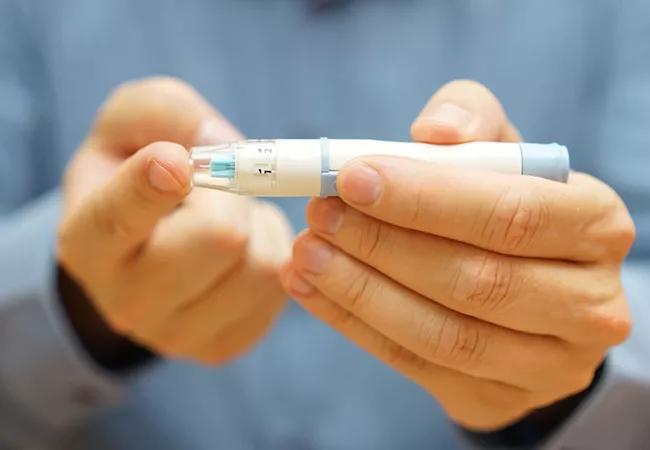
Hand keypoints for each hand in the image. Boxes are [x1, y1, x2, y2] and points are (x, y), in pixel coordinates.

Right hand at [58, 77, 291, 364]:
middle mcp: (125, 300)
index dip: (151, 188)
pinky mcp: (220, 345)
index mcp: (87, 241)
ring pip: (260, 265)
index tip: (175, 162)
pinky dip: (270, 253)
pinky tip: (242, 250)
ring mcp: (175, 334)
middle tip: (222, 188)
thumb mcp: (131, 123)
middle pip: (220, 238)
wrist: (143, 245)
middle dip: (234, 196)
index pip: (118, 220)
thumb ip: (166, 112)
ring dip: (258, 225)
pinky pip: (279, 288)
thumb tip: (221, 146)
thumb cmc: (135, 171)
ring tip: (230, 219)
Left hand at [281, 80, 633, 429]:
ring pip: (443, 334)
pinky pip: (417, 365)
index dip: (425, 198)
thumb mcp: (501, 153)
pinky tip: (310, 288)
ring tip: (306, 252)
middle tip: (320, 214)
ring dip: (360, 291)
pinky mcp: (500, 398)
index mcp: (596, 226)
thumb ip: (473, 122)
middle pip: (476, 279)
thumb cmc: (507, 205)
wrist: (531, 293)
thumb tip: (433, 132)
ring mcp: (550, 364)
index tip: (352, 177)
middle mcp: (589, 303)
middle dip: (383, 244)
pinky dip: (354, 325)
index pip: (510, 214)